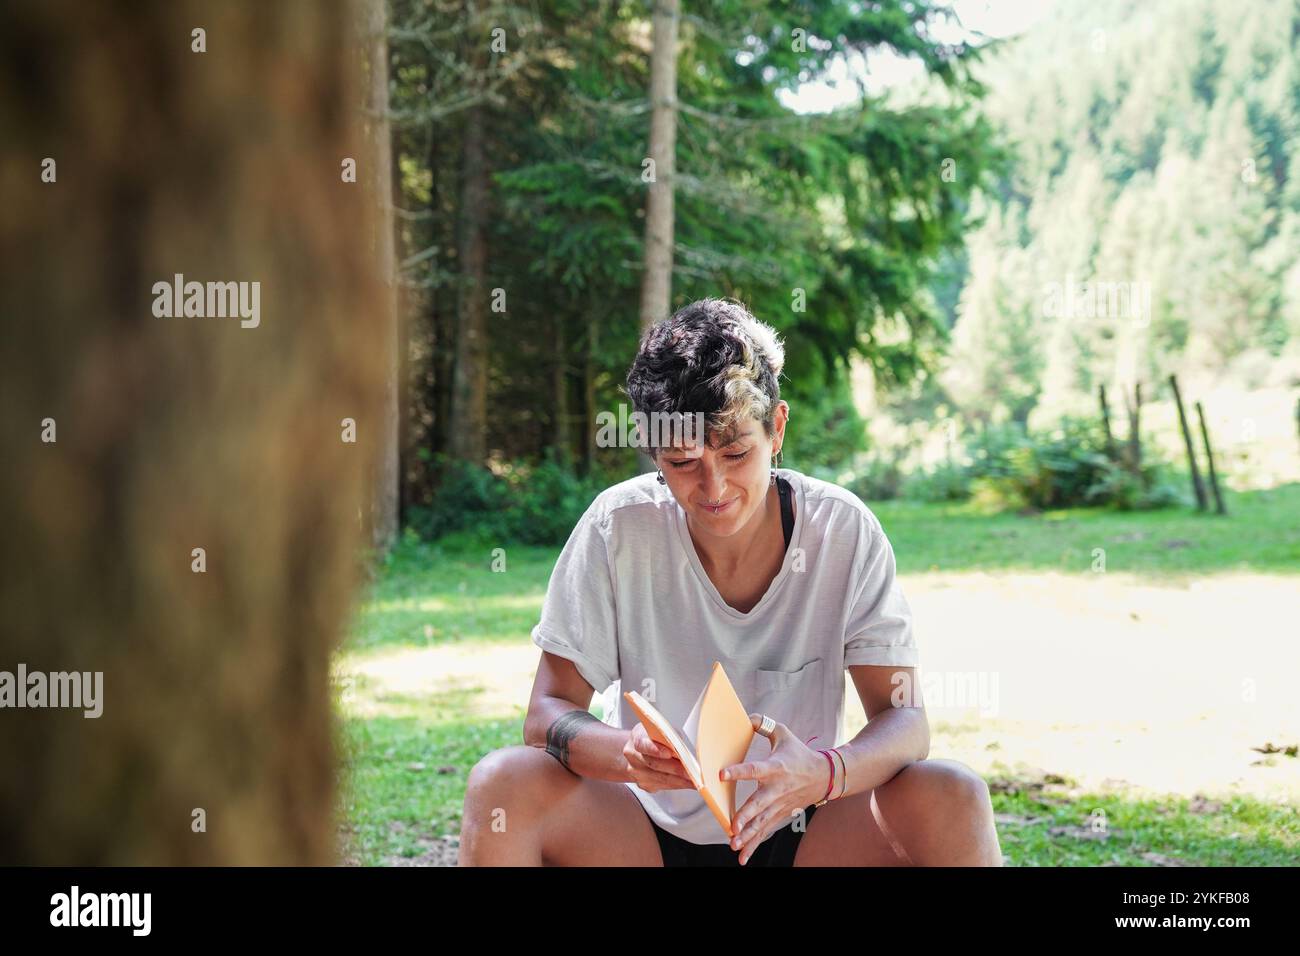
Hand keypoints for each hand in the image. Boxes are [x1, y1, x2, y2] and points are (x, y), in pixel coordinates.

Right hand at [622, 723, 694, 791]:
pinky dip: (678, 785)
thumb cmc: (654, 738)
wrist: (638, 750)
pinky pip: (663, 786)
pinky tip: (688, 783)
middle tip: (691, 772)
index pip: (643, 744)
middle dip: (676, 769)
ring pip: (660, 778)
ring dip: (680, 780)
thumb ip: (670, 737)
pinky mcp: (644, 785)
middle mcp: (633, 756)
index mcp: (637, 738)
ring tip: (695, 780)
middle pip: (655, 764)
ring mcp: (637, 773)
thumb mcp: (662, 730)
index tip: (669, 753)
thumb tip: (683, 750)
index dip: (655, 749)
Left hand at [719, 714, 830, 864]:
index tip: (722, 774)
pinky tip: (742, 857)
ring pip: (762, 822)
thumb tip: (746, 717)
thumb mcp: (783, 734)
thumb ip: (763, 724)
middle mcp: (777, 788)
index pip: (755, 769)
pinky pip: (766, 831)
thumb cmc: (800, 753)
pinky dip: (754, 845)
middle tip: (733, 826)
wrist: (825, 776)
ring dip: (748, 835)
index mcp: (775, 767)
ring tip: (734, 844)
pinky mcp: (780, 815)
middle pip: (759, 804)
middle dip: (746, 816)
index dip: (739, 771)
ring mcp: (779, 805)